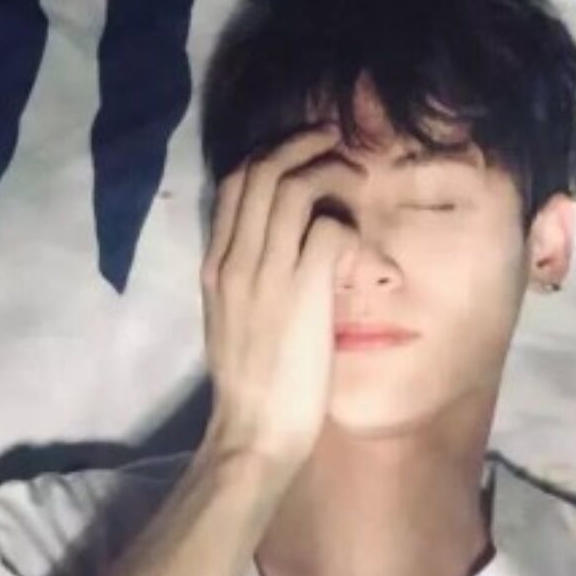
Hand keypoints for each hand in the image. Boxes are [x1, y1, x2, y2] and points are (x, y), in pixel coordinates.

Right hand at [198, 123, 360, 483]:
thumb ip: (247, 275)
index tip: (302, 151)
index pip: (233, 183)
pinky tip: (359, 245)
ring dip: (329, 172)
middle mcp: (235, 260)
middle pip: (261, 171)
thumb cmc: (251, 382)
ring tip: (354, 178)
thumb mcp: (232, 318)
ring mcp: (266, 273)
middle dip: (302, 146)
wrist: (254, 432)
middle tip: (335, 143)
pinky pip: (329, 229)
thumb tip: (280, 243)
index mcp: (216, 265)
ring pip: (293, 188)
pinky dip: (348, 225)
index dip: (270, 154)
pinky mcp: (303, 291)